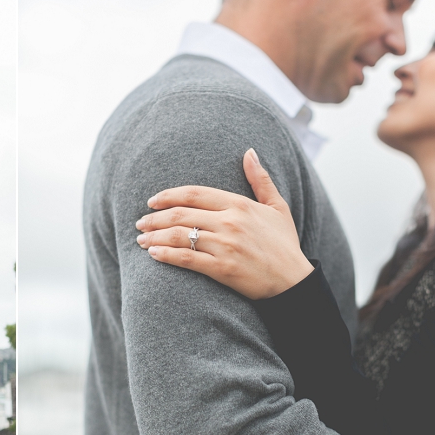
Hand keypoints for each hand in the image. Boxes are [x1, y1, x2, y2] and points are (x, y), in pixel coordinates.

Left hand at [134, 148, 313, 299]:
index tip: (152, 201)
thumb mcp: (277, 207)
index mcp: (239, 204)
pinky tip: (153, 254)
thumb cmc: (284, 244)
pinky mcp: (222, 268)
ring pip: (180, 235)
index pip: (194, 194)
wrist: (294, 282)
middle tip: (140, 223)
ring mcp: (225, 245)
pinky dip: (166, 255)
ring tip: (141, 240)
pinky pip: (187, 258)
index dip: (168, 196)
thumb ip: (260, 179)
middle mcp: (229, 222)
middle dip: (154, 218)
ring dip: (155, 237)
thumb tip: (249, 152)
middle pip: (181, 214)